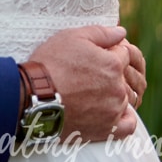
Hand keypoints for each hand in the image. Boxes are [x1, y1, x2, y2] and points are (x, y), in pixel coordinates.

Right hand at [27, 25, 138, 142]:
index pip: (123, 55)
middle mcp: (118, 88)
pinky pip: (128, 125)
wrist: (33, 96)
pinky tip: (112, 112)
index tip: (93, 57)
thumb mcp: (70, 37)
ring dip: (114, 94)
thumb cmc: (50, 64)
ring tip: (92, 93)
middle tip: (89, 75)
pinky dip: (124, 119)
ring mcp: (114, 110)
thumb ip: (101, 33)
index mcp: (113, 64)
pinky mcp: (108, 129)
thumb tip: (121, 32)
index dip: (109, 53)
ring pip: (125, 99)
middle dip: (111, 74)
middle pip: (125, 78)